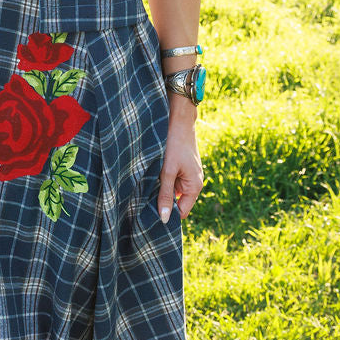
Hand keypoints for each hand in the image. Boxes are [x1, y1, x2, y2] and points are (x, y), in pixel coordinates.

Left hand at [156, 98, 203, 223]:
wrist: (178, 120)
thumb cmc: (175, 144)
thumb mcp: (168, 171)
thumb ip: (166, 195)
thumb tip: (164, 219)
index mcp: (194, 186)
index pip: (181, 212)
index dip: (168, 214)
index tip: (150, 214)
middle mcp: (193, 183)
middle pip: (176, 202)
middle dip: (162, 202)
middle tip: (144, 200)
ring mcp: (186, 175)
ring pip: (171, 191)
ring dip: (160, 190)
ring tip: (147, 184)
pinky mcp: (180, 167)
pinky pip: (170, 180)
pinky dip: (161, 180)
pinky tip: (151, 175)